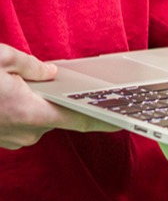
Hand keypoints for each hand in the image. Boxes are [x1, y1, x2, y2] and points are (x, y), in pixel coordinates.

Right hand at [0, 44, 117, 149]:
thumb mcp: (1, 59)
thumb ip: (33, 66)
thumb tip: (50, 72)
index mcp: (30, 112)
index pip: (79, 119)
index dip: (103, 120)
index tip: (121, 120)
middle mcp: (25, 132)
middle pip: (57, 114)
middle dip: (56, 97)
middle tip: (47, 78)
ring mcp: (11, 140)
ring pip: (38, 118)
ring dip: (35, 103)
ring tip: (16, 84)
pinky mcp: (1, 141)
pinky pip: (22, 124)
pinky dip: (20, 110)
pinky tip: (8, 96)